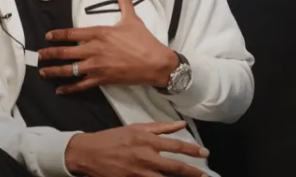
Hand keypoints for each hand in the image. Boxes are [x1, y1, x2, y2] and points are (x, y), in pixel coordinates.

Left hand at [38, 0, 178, 93]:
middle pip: (65, 52)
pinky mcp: (102, 79)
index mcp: (98, 33)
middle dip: (50, 54)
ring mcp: (96, 66)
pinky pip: (81, 85)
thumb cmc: (143, 40)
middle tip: (39, 56)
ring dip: (54, 71)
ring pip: (69, 70)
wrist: (154, 62)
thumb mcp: (132, 18)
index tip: (47, 37)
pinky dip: (69, 88)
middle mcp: (93, 50)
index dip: (57, 35)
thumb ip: (124, 1)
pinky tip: (60, 90)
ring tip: (43, 72)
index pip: (71, 34)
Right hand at [65, 121, 209, 176]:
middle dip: (193, 172)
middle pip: (176, 167)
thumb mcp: (136, 128)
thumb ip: (160, 127)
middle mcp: (146, 157)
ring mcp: (139, 172)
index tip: (205, 153)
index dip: (193, 150)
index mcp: (147, 140)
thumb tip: (181, 124)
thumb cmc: (113, 138)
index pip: (176, 145)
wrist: (89, 153)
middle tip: (205, 175)